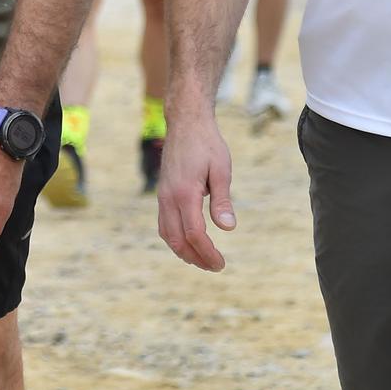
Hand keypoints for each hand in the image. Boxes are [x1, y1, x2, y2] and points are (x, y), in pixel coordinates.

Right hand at [155, 107, 236, 270]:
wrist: (185, 123)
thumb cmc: (207, 144)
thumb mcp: (221, 170)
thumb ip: (222, 200)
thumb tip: (228, 228)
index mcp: (185, 193)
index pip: (194, 233)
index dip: (207, 252)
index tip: (221, 264)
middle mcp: (169, 198)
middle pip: (177, 240)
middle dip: (196, 258)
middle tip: (215, 266)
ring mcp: (162, 196)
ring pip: (167, 234)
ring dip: (183, 251)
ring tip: (202, 260)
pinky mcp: (162, 193)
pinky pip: (164, 224)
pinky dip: (175, 239)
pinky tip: (188, 242)